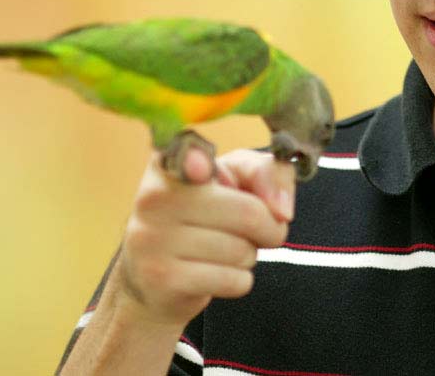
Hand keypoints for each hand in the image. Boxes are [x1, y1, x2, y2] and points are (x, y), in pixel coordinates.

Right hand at [114, 148, 295, 326]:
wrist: (153, 282)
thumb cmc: (204, 218)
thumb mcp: (235, 180)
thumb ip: (267, 174)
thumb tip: (281, 210)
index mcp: (169, 165)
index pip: (185, 154)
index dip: (196, 159)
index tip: (202, 166)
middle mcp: (153, 197)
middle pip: (247, 212)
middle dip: (269, 229)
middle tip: (261, 231)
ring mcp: (153, 239)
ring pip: (241, 251)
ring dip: (248, 255)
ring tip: (225, 251)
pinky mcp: (163, 279)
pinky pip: (233, 280)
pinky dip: (239, 281)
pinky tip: (216, 274)